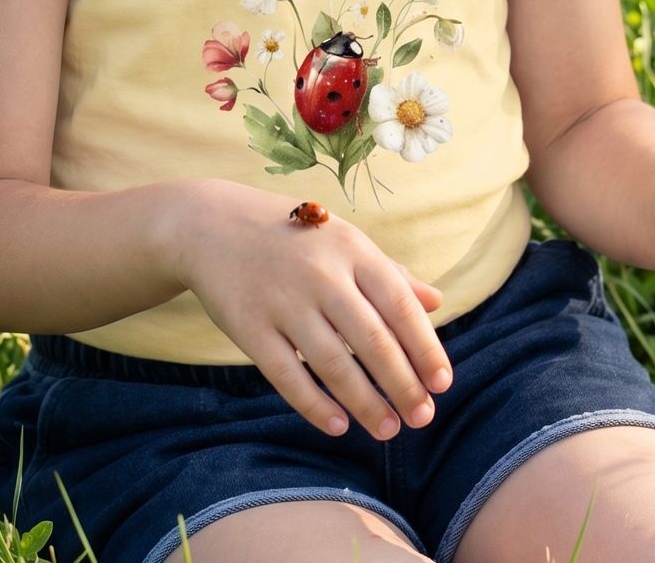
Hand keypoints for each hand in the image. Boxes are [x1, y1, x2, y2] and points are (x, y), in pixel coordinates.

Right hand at [171, 180, 452, 439]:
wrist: (211, 225)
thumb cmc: (291, 237)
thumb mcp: (343, 240)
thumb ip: (390, 273)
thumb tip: (437, 302)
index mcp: (352, 250)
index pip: (400, 305)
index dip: (425, 348)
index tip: (442, 384)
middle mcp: (321, 275)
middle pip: (372, 340)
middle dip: (403, 385)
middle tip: (422, 417)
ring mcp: (284, 302)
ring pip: (334, 364)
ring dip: (366, 403)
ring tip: (388, 429)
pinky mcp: (250, 327)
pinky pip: (287, 375)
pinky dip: (315, 405)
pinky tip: (338, 425)